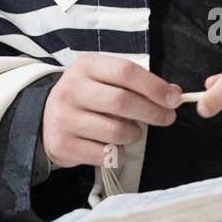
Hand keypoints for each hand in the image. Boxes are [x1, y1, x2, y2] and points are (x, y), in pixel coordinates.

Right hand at [42, 53, 181, 168]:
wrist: (46, 118)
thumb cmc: (88, 97)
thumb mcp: (106, 79)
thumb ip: (138, 83)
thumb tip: (173, 94)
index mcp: (86, 66)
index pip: (125, 72)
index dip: (154, 86)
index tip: (174, 99)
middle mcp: (71, 90)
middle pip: (122, 101)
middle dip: (153, 112)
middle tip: (167, 118)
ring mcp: (64, 118)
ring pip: (115, 131)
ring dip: (134, 134)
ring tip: (133, 131)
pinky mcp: (62, 145)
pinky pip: (104, 154)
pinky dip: (118, 153)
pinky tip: (114, 145)